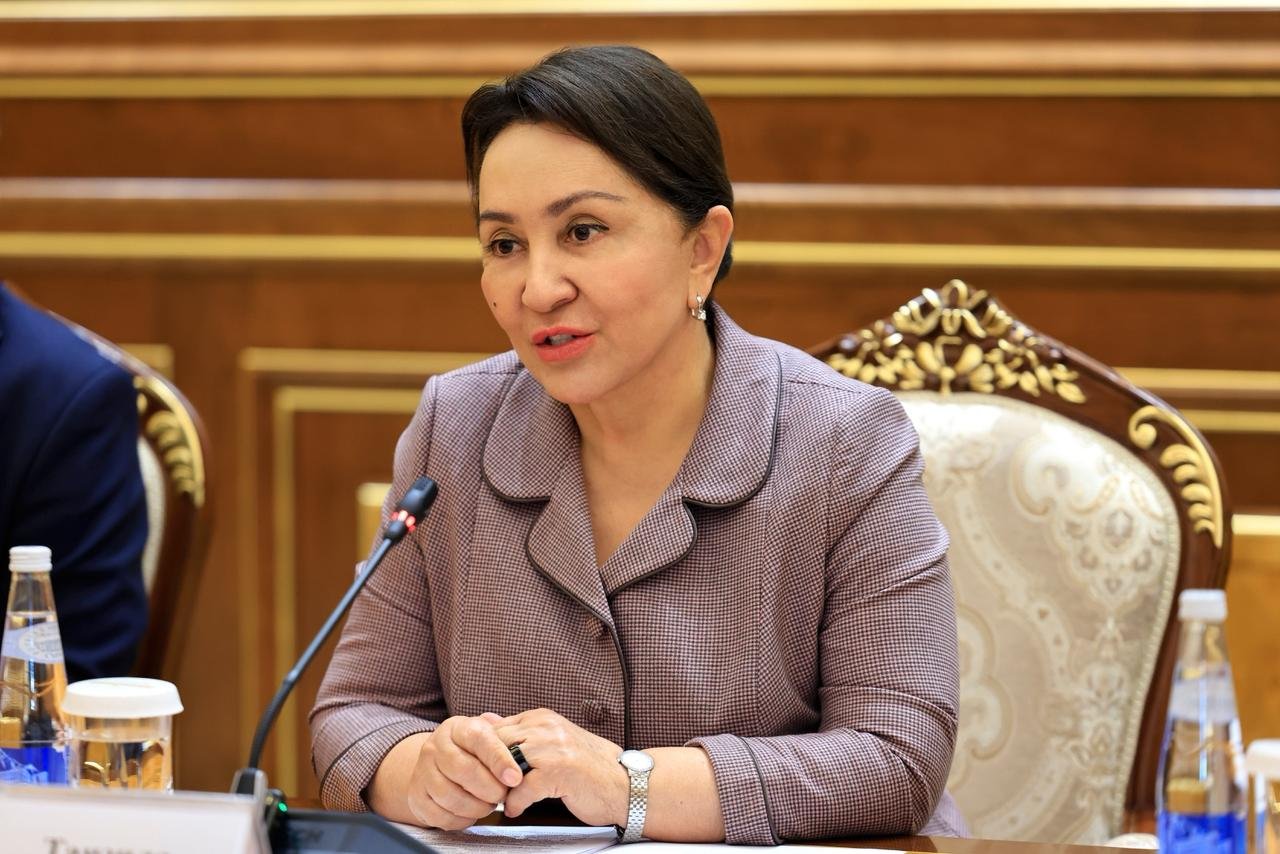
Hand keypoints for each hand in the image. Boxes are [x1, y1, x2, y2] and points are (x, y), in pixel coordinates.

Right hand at [405, 714, 524, 830]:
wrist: (433, 764)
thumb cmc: (467, 750)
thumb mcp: (484, 735)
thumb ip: (502, 738)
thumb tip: (519, 748)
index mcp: (457, 728)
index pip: (479, 740)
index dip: (499, 760)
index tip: (515, 778)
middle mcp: (436, 748)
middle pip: (464, 770)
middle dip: (490, 789)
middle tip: (503, 795)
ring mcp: (423, 772)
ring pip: (452, 797)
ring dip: (478, 807)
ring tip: (489, 804)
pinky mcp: (417, 797)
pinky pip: (442, 816)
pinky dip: (462, 819)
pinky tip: (472, 813)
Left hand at [493, 708, 627, 826]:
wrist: (625, 783)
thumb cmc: (589, 766)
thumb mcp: (552, 740)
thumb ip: (521, 733)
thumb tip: (485, 720)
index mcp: (541, 717)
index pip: (496, 728)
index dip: (484, 753)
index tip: (483, 771)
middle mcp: (545, 727)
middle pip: (496, 745)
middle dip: (487, 770)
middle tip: (486, 788)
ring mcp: (553, 748)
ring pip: (506, 765)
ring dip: (500, 787)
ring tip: (501, 799)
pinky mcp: (558, 771)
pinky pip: (522, 789)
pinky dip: (516, 803)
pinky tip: (517, 809)